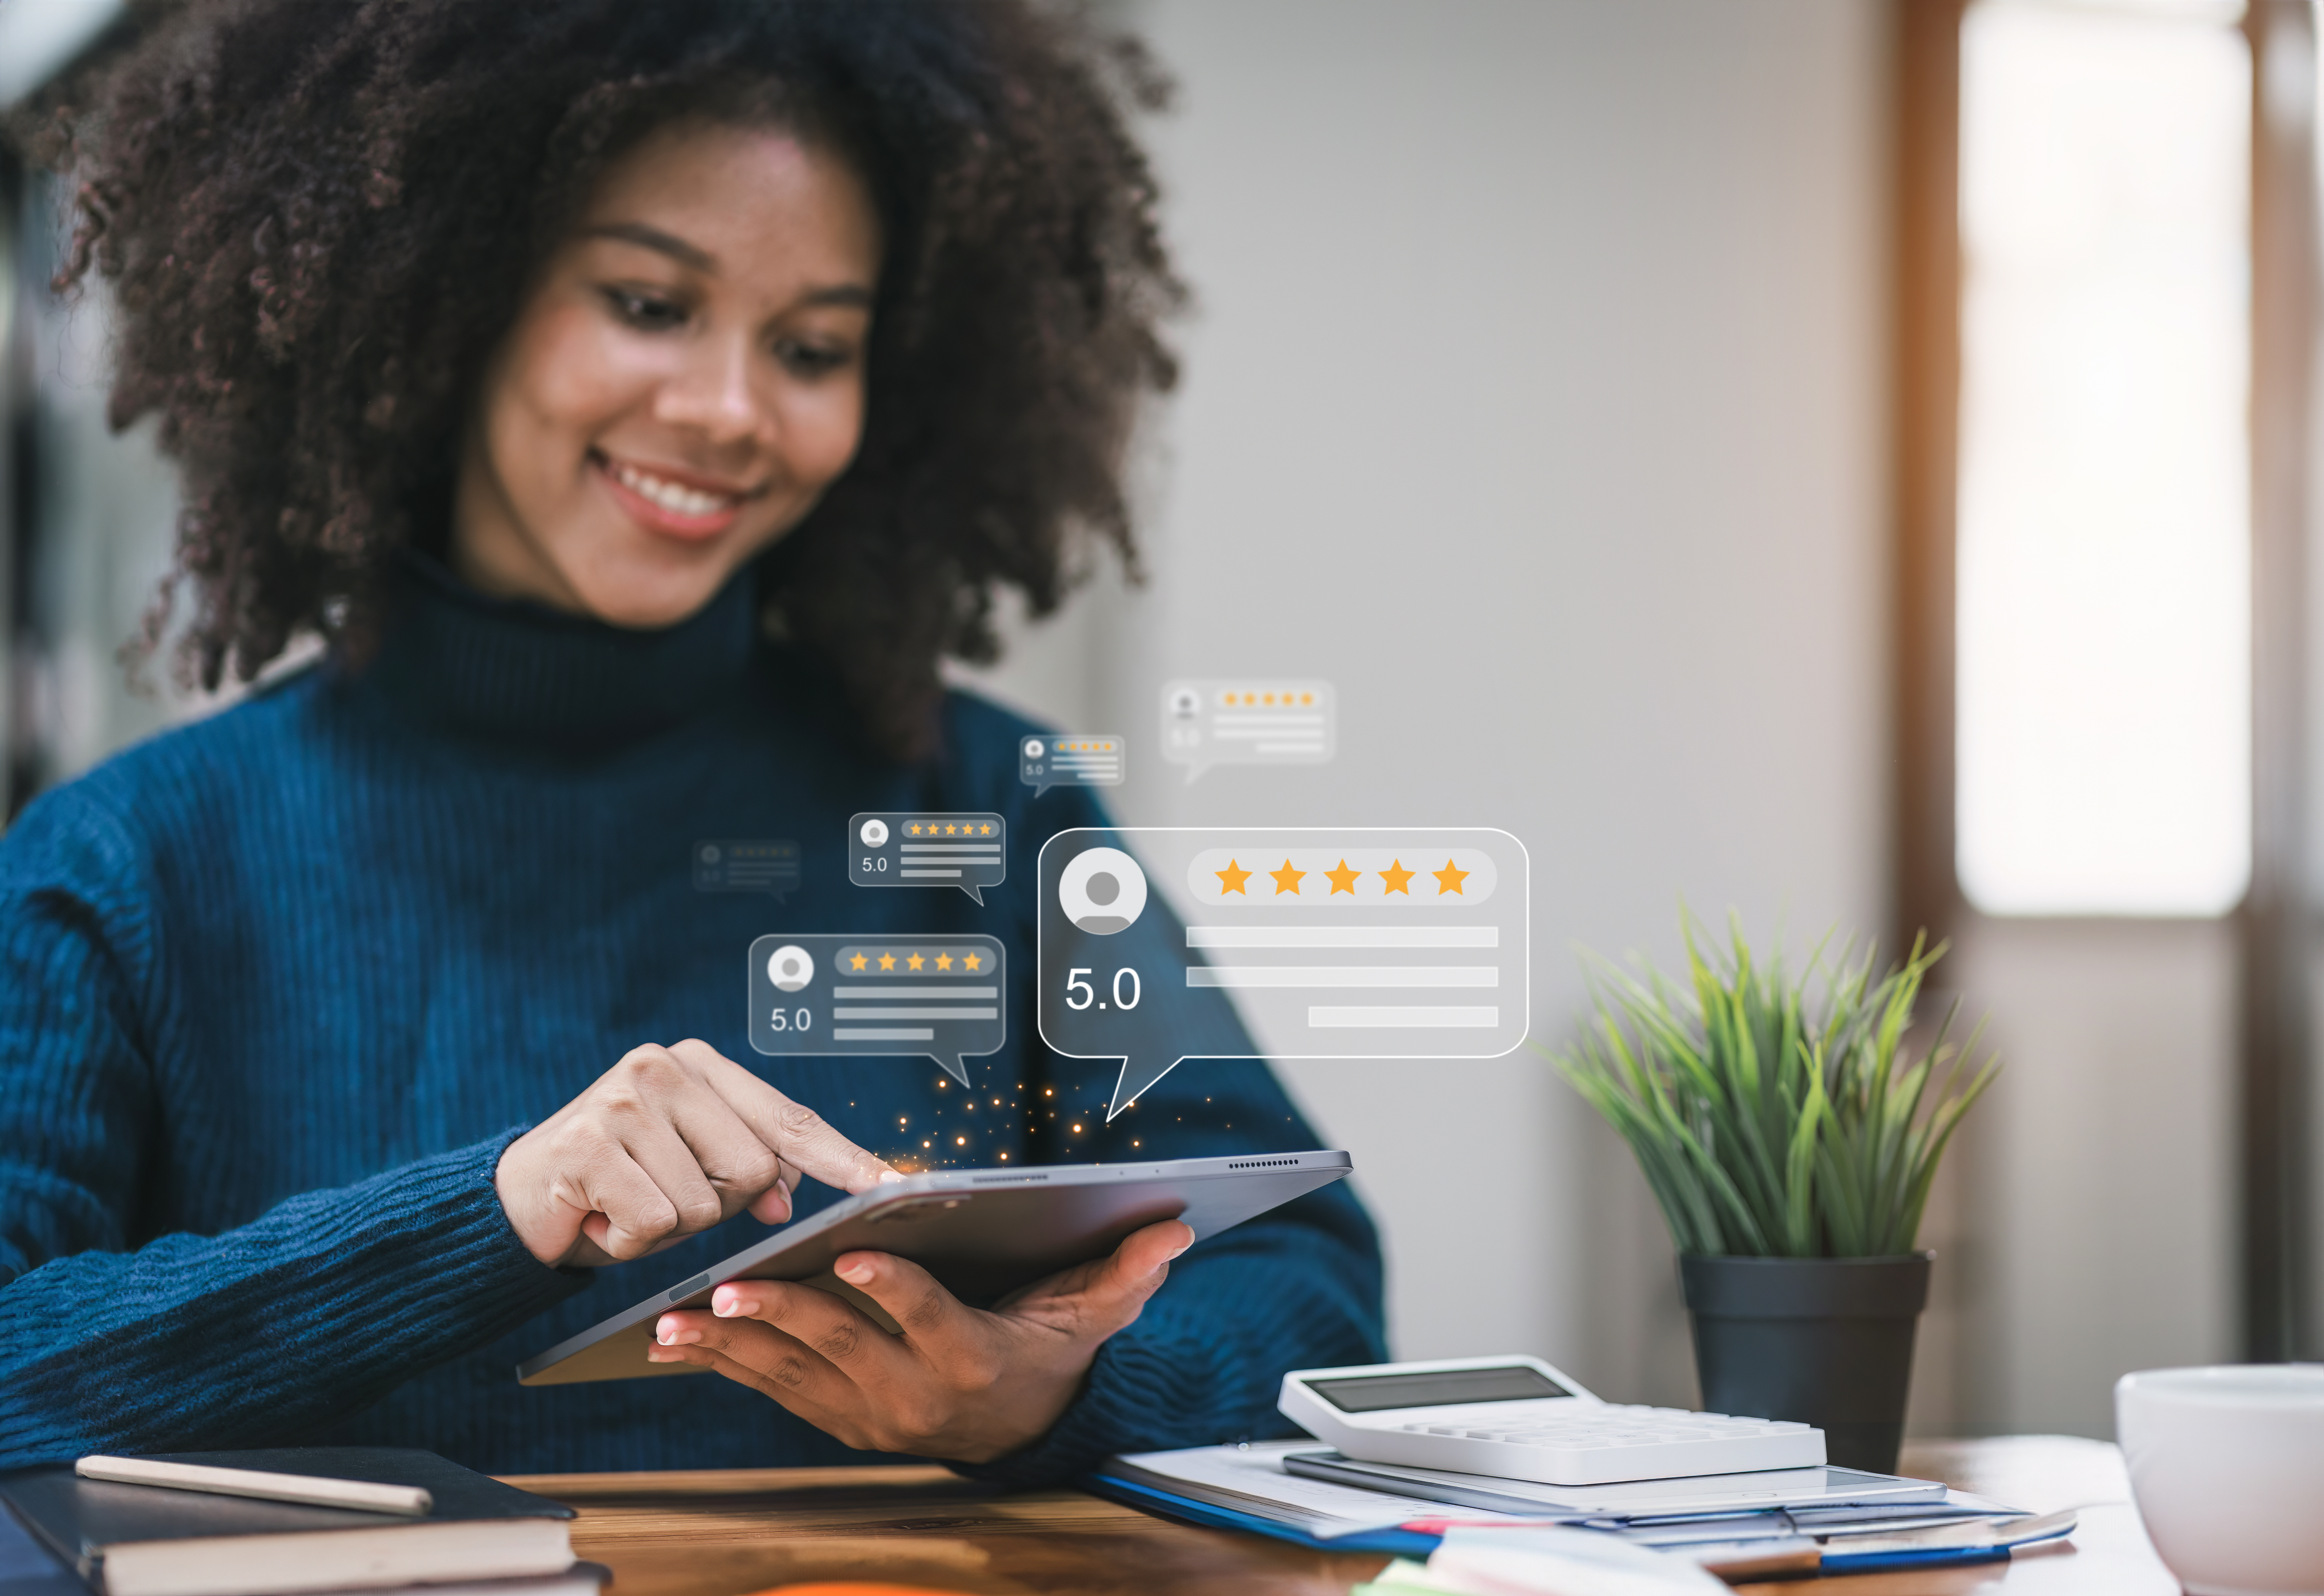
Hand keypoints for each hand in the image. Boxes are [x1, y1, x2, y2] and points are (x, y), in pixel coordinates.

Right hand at [495, 1038, 896, 1267]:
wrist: (520, 1200)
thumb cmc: (619, 1184)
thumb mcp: (692, 1170)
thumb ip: (749, 1169)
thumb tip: (786, 1197)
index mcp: (700, 1063)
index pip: (788, 1118)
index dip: (842, 1157)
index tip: (888, 1183)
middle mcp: (665, 1065)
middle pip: (752, 1170)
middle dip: (713, 1207)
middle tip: (659, 1196)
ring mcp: (625, 1098)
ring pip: (702, 1204)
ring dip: (666, 1227)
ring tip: (625, 1203)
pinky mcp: (590, 1140)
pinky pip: (654, 1223)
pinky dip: (627, 1241)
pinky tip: (599, 1216)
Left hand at [643, 1217, 1195, 1461]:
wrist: (1021, 1430)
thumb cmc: (1047, 1352)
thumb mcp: (1091, 1316)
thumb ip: (1125, 1274)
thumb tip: (1172, 1233)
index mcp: (971, 1357)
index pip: (927, 1318)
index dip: (892, 1287)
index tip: (853, 1254)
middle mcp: (914, 1394)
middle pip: (842, 1348)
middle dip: (782, 1315)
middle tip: (731, 1287)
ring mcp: (869, 1412)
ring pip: (792, 1374)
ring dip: (731, 1345)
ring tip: (675, 1319)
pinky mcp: (836, 1418)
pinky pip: (774, 1390)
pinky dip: (725, 1363)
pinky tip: (680, 1340)